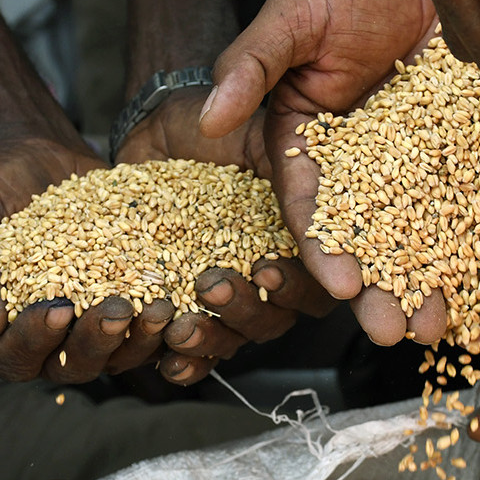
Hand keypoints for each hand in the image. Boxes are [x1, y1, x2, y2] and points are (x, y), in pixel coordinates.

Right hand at [0, 134, 175, 384]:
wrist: (39, 158)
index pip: (10, 358)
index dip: (33, 341)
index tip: (57, 307)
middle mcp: (39, 341)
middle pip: (69, 368)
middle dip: (96, 343)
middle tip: (119, 311)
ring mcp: (84, 331)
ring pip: (115, 359)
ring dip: (139, 341)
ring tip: (162, 308)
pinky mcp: (123, 313)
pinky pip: (147, 334)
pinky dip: (166, 326)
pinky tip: (185, 302)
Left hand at [115, 91, 335, 385]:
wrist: (157, 128)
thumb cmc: (217, 121)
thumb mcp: (253, 119)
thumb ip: (277, 136)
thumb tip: (289, 149)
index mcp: (307, 236)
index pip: (322, 277)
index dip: (301, 283)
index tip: (265, 268)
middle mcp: (281, 274)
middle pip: (282, 316)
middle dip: (249, 310)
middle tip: (215, 285)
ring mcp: (240, 295)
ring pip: (241, 337)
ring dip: (214, 337)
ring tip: (183, 323)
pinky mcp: (197, 306)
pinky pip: (202, 351)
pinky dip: (188, 360)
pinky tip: (170, 359)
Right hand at [199, 0, 445, 345]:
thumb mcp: (291, 18)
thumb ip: (250, 64)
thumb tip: (210, 121)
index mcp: (311, 158)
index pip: (311, 210)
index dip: (324, 249)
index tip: (341, 283)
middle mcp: (365, 182)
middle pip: (373, 246)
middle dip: (385, 293)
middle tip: (400, 332)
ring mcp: (421, 179)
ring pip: (432, 244)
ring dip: (444, 290)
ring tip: (460, 328)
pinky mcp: (474, 166)